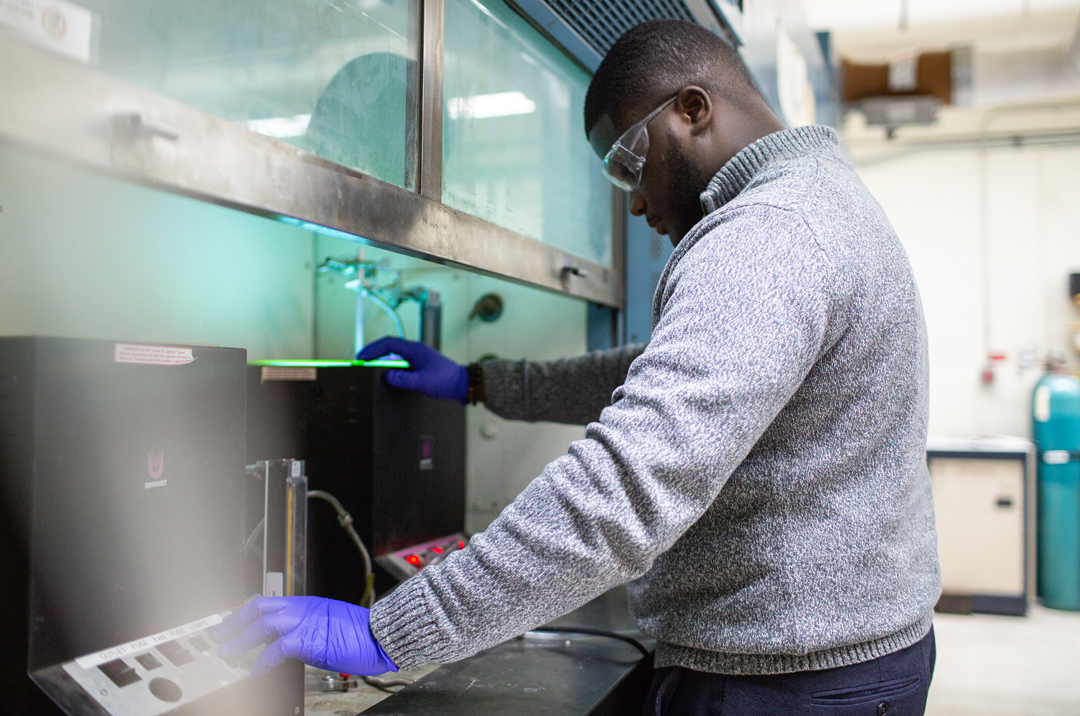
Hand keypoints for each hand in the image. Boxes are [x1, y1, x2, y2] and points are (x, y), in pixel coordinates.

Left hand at [210, 596, 396, 677]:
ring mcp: (305, 622)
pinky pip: (277, 649)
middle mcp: (303, 609)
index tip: (231, 622)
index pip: (268, 603)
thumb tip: (287, 642)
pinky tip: (256, 670)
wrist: (381, 635)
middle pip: (259, 609)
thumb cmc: (362, 633)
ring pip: (263, 625)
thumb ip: (307, 628)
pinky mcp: (309, 639)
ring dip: (240, 639)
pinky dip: (263, 660)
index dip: (245, 612)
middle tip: (218, 635)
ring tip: (226, 652)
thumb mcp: (329, 624)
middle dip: (235, 622)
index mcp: (307, 604)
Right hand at [357, 336, 467, 403]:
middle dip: (374, 353)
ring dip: (382, 360)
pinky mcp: (420, 366)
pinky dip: (391, 368)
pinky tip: (386, 376)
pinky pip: (401, 364)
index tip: (362, 357)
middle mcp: (415, 351)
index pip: (389, 344)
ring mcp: (417, 358)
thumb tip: (388, 376)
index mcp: (415, 350)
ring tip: (369, 368)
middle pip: (389, 348)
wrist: (463, 384)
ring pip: (394, 356)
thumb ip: (404, 379)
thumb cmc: (447, 380)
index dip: (373, 349)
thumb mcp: (423, 381)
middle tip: (361, 362)